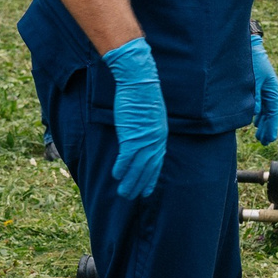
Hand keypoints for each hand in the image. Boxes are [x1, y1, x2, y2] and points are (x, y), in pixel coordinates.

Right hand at [103, 38, 168, 199]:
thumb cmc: (142, 94)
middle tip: (132, 197)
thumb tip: (142, 135)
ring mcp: (144, 139)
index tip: (147, 190)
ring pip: (138, 167)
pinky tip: (116, 176)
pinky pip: (127, 157)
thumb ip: (148, 128)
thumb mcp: (150, 114)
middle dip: (140, 184)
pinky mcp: (132, 135)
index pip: (157, 162)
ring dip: (130, 181)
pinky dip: (122, 168)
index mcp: (160, 135)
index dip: (151, 177)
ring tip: (123, 193)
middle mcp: (155, 140)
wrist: (139, 81)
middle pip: (148, 168)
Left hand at [250, 32, 277, 144]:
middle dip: (267, 127)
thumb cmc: (251, 60)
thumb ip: (254, 96)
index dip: (271, 126)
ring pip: (264, 109)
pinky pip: (259, 103)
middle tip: (263, 142)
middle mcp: (268, 89)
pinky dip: (258, 113)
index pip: (273, 111)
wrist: (248, 44)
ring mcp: (262, 87)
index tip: (270, 139)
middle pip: (269, 112)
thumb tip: (255, 113)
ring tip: (259, 134)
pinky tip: (254, 119)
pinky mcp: (255, 85)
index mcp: (271, 89)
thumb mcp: (253, 79)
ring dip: (262, 122)